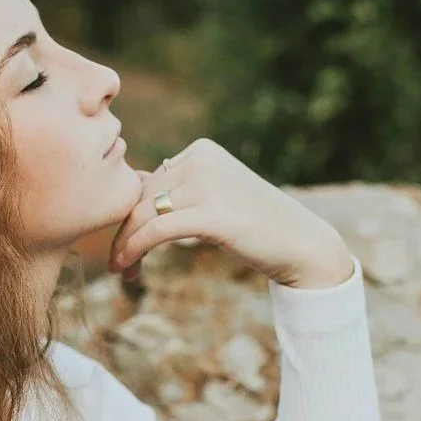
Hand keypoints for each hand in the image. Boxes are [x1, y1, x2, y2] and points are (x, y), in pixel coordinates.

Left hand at [107, 140, 353, 291]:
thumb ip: (178, 186)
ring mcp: (207, 184)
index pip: (148, 181)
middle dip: (125, 232)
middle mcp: (201, 159)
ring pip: (144, 213)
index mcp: (201, 150)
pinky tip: (127, 267)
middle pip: (142, 197)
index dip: (129, 215)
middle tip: (119, 264)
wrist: (301, 243)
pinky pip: (157, 229)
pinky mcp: (212, 214)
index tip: (124, 245)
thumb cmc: (256, 224)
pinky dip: (135, 249)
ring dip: (126, 245)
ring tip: (122, 271)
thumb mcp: (214, 194)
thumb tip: (132, 184)